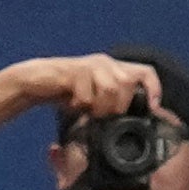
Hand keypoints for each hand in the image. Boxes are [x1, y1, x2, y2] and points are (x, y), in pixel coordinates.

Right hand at [5, 53, 163, 120]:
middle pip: (128, 84)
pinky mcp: (73, 70)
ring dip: (100, 107)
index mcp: (115, 69)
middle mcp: (105, 63)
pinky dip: (81, 105)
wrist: (34, 82)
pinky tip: (72, 105)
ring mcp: (90, 65)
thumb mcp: (96, 101)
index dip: (153, 89)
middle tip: (101, 115)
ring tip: (86, 111)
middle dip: (118, 106)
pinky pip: (87, 95)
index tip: (154, 108)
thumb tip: (133, 126)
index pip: (146, 72)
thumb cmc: (67, 93)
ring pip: (111, 89)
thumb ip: (114, 106)